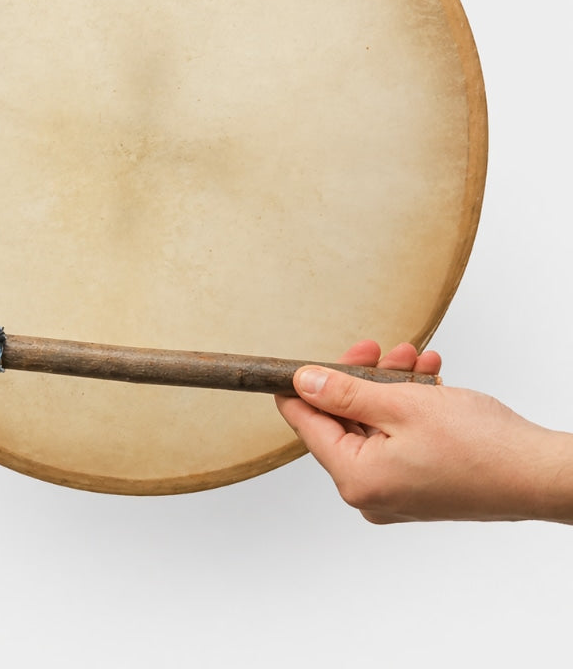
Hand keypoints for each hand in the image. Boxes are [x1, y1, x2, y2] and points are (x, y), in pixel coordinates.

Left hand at [275, 340, 572, 523]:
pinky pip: (399, 438)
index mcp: (356, 479)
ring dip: (390, 386)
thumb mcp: (399, 404)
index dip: (301, 387)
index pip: (306, 425)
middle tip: (375, 348)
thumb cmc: (479, 446)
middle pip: (343, 422)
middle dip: (360, 378)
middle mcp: (369, 493)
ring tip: (412, 357)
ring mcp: (396, 492)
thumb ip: (343, 393)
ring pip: (374, 425)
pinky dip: (409, 407)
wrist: (540, 473)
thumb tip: (302, 382)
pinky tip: (428, 377)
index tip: (302, 360)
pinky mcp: (420, 486)